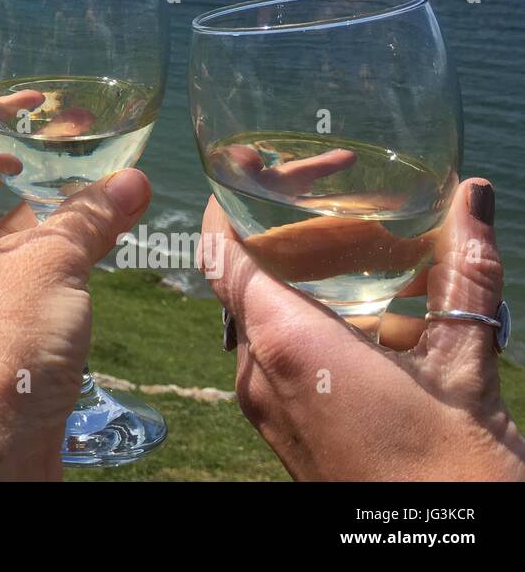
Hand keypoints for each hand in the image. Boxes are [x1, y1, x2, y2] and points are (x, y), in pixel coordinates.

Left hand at [203, 178, 524, 480]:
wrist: (440, 562)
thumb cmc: (450, 475)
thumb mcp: (464, 362)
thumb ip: (463, 272)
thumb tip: (470, 194)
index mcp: (285, 343)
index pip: (223, 252)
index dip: (228, 201)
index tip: (243, 163)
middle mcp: (258, 371)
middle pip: (243, 277)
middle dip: (280, 229)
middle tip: (323, 190)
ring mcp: (265, 405)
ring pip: (259, 316)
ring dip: (296, 274)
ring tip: (353, 242)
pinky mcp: (283, 429)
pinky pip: (275, 353)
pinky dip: (305, 317)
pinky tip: (363, 312)